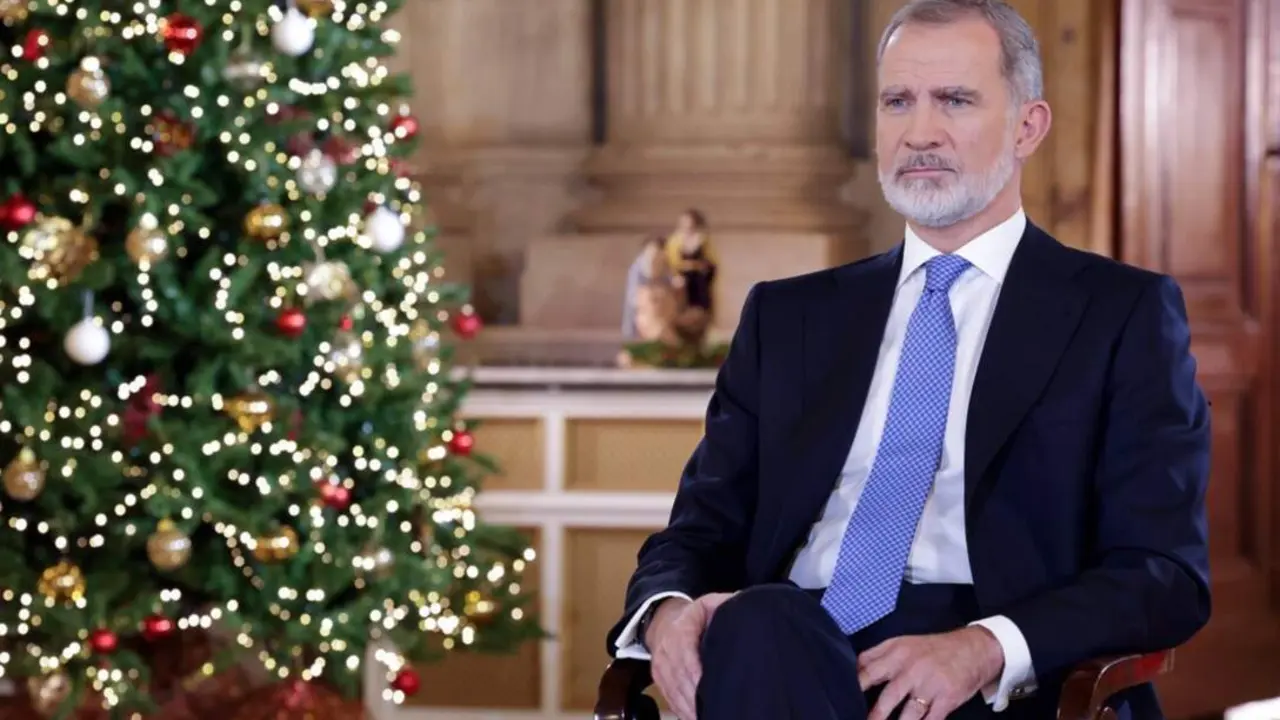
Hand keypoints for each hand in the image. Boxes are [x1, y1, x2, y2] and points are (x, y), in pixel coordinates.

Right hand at [646, 592, 734, 719]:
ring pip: (673, 691)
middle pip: (679, 678)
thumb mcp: (709, 603)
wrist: (665, 622)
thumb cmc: (695, 616)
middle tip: (714, 710)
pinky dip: (682, 711)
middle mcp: (666, 649)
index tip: (707, 686)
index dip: (695, 671)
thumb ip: (727, 605)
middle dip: (695, 698)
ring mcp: (660, 666)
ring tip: (707, 717)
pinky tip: (696, 718)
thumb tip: (745, 608)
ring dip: (689, 708)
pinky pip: (670, 698)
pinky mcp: (659, 680)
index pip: (685, 652)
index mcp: (681, 629)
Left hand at [857, 626, 1003, 719]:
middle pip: (887, 697)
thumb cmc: (933, 649)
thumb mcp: (903, 643)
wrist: (974, 648)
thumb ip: (877, 655)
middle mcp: (912, 669)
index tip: (842, 699)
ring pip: (908, 715)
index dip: (854, 687)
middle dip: (874, 715)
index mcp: (896, 653)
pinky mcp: (946, 700)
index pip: (867, 671)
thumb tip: (852, 669)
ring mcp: (930, 686)